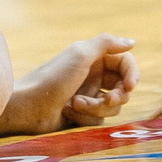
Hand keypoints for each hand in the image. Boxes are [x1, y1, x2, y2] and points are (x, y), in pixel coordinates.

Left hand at [0, 35, 139, 135]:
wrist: (29, 108)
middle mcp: (93, 75)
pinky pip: (99, 119)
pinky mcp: (84, 114)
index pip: (125, 63)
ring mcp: (89, 96)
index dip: (132, 74)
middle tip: (108, 100)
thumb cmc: (53, 79)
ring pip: (112, 107)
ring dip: (96, 107)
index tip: (130, 86)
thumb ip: (106, 44)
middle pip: (122, 88)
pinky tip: (69, 112)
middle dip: (116, 96)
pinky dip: (86, 117)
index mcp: (93, 58)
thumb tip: (132, 42)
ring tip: (76, 104)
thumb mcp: (80, 55)